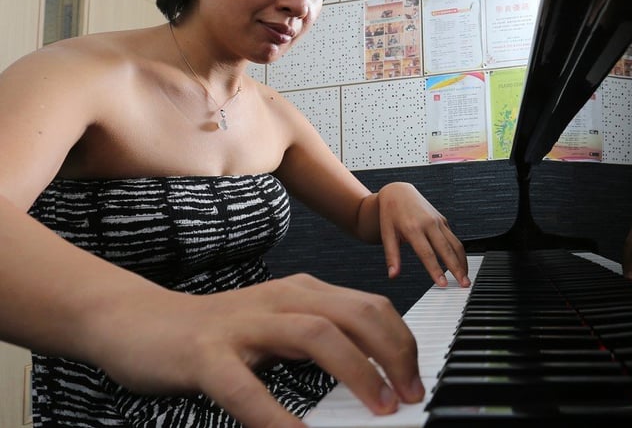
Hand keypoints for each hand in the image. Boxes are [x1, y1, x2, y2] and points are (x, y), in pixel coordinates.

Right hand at [85, 274, 424, 426]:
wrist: (138, 323)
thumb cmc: (216, 335)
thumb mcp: (279, 329)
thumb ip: (320, 342)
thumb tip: (374, 376)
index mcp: (303, 293)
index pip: (371, 307)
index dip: (402, 343)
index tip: (416, 382)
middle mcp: (281, 299)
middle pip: (357, 313)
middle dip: (394, 354)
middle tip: (409, 397)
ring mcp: (244, 324)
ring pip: (317, 334)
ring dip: (357, 372)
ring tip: (378, 409)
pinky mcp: (206, 355)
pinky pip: (247, 388)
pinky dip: (277, 416)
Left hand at [376, 182, 469, 287]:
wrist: (398, 192)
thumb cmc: (390, 213)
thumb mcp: (386, 234)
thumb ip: (391, 256)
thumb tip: (393, 275)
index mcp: (413, 228)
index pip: (427, 253)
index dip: (435, 270)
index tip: (442, 284)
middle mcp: (429, 224)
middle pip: (446, 250)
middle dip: (457, 269)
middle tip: (464, 284)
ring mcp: (438, 221)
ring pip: (455, 244)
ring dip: (462, 262)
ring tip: (466, 278)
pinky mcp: (443, 220)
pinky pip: (454, 238)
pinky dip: (459, 252)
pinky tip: (461, 263)